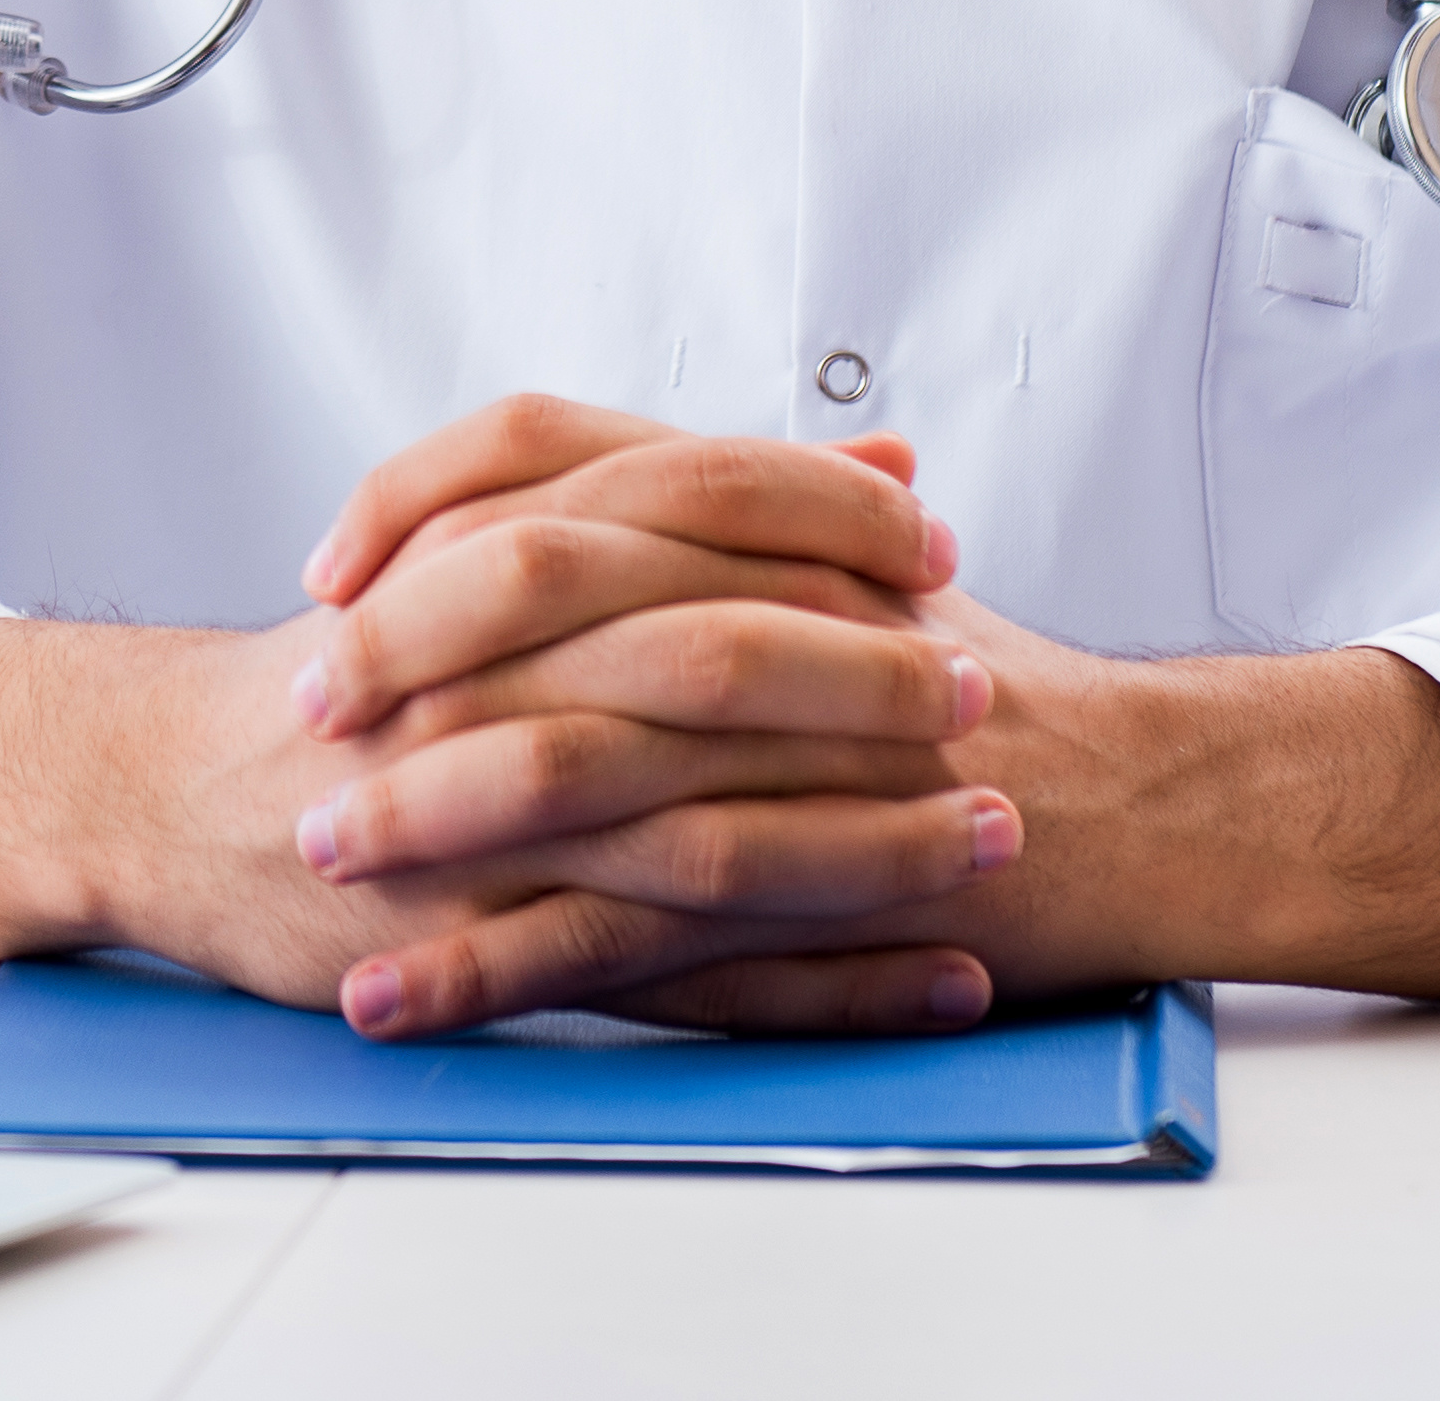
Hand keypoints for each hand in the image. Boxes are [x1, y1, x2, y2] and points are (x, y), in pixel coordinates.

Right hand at [0, 394, 1016, 1034]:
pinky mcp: (488, 941)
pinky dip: (821, 985)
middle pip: (701, 657)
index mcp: (497, 552)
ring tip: (989, 838)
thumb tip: (888, 457)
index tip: (934, 537)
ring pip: (700, 824)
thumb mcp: (495, 540)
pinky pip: (681, 973)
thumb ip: (690, 499)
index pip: (687, 502)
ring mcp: (485, 817)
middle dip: (859, 676)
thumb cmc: (355, 672)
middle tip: (975, 687)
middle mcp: (489, 674)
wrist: (164, 788)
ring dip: (864, 837)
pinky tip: (930, 979)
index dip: (824, 516)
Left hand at [294, 402, 1439, 1029]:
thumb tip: (542, 489)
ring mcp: (783, 743)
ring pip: (566, 762)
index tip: (330, 561)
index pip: (550, 445)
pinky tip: (403, 993)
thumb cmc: (973, 679)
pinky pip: (621, 928)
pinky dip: (495, 965)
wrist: (1138, 795)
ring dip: (425, 814)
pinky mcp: (799, 883)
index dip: (422, 494)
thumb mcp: (832, 560)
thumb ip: (699, 510)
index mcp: (754, 507)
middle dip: (398, 653)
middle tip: (301, 706)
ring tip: (324, 855)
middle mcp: (763, 598)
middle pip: (538, 589)